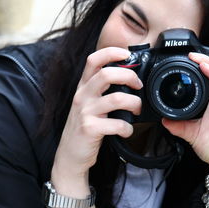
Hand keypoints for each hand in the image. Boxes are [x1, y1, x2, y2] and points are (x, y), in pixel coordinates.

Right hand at [49, 47, 141, 207]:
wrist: (70, 155)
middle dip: (130, 76)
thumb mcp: (88, 104)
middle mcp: (82, 96)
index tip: (127, 54)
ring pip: (117, 98)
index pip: (94, 60)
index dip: (111, 52)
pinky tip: (127, 131)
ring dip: (134, 103)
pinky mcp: (90, 129)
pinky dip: (128, 128)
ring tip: (137, 110)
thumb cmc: (83, 128)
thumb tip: (128, 78)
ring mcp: (86, 112)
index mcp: (83, 87)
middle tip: (138, 86)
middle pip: (108, 74)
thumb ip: (102, 91)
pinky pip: (117, 124)